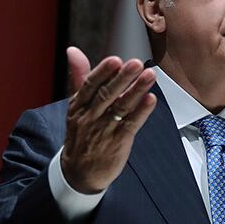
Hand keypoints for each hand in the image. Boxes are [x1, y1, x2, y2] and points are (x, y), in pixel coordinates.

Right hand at [59, 46, 157, 193]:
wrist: (79, 172)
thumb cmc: (82, 132)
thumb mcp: (76, 106)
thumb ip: (80, 77)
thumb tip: (73, 51)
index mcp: (78, 106)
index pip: (89, 86)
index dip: (103, 73)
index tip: (115, 60)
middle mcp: (90, 117)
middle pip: (106, 95)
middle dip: (122, 79)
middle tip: (136, 63)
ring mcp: (104, 130)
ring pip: (121, 108)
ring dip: (137, 91)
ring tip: (150, 75)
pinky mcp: (118, 142)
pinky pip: (131, 124)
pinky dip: (141, 112)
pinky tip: (151, 99)